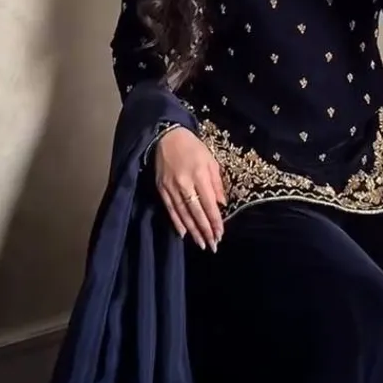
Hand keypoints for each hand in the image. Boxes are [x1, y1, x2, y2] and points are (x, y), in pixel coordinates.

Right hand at [154, 127, 225, 250]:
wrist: (167, 137)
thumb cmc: (193, 148)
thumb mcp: (210, 160)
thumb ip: (216, 182)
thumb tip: (221, 204)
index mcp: (199, 175)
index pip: (208, 203)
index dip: (215, 220)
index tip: (220, 234)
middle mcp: (184, 183)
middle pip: (196, 212)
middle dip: (205, 230)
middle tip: (212, 245)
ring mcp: (171, 187)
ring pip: (183, 213)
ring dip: (193, 230)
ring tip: (201, 244)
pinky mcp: (161, 189)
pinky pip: (170, 209)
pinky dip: (176, 222)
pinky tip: (183, 233)